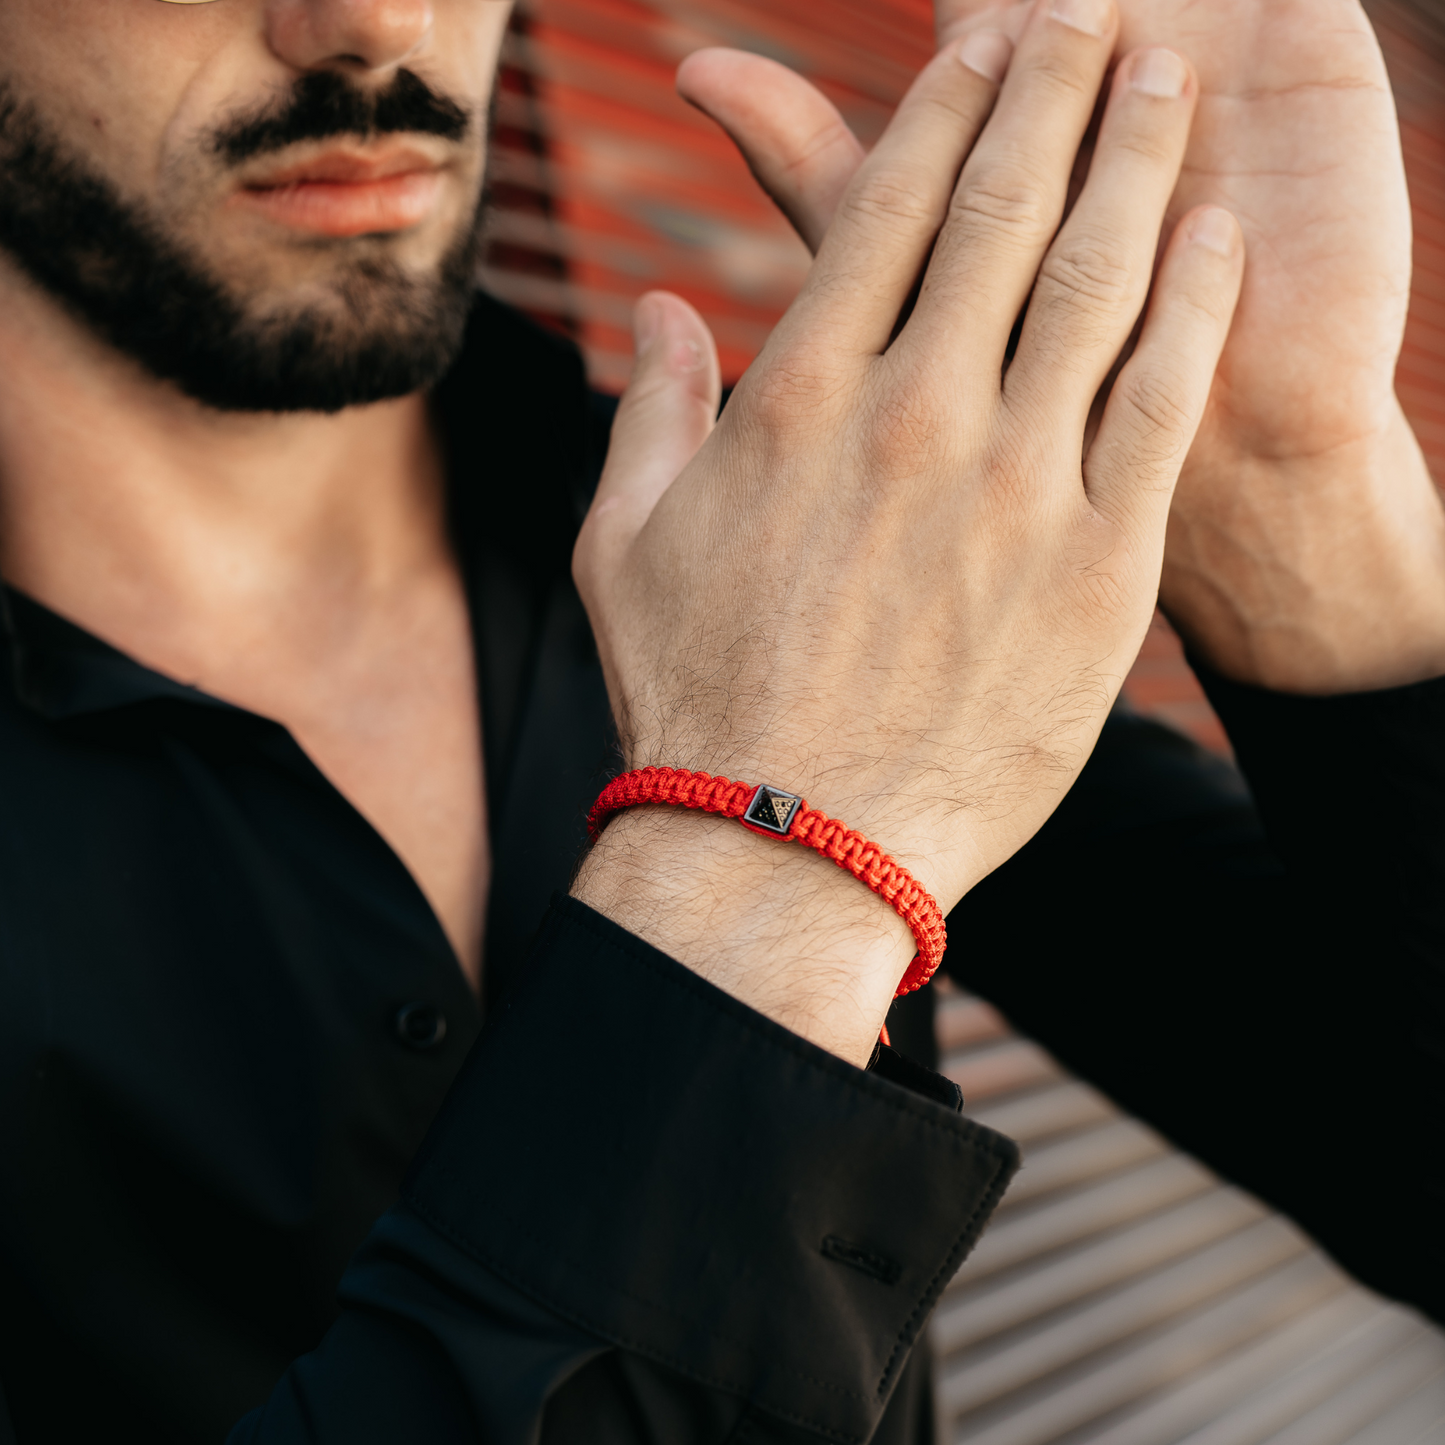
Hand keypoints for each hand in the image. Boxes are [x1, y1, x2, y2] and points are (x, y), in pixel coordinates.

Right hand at [681, 0, 1444, 693]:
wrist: (787, 843)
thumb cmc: (696, 698)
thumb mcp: (627, 544)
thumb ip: (651, 408)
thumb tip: (663, 308)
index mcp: (798, 399)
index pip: (886, 206)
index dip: (944, 105)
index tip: (982, 44)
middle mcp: (912, 417)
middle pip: (1004, 209)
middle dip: (1057, 86)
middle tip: (1097, 10)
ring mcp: (1013, 489)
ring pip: (1097, 278)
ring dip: (1140, 158)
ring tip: (1170, 79)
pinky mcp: (1096, 567)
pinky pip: (1162, 403)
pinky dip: (1195, 303)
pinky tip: (1220, 232)